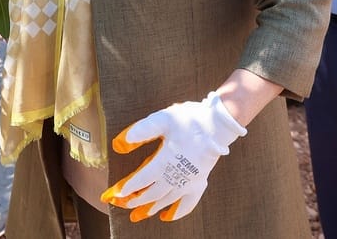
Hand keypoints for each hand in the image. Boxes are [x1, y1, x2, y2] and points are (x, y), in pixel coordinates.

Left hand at [100, 91, 246, 221]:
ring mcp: (190, 181)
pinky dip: (177, 212)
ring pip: (167, 200)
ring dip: (152, 207)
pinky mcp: (200, 182)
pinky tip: (167, 216)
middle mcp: (178, 175)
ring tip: (139, 214)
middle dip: (137, 200)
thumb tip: (119, 144)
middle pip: (154, 193)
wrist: (218, 123)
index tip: (117, 193)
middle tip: (124, 204)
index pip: (144, 179)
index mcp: (167, 160)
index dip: (130, 187)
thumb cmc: (190, 119)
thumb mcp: (162, 119)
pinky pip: (188, 204)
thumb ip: (141, 131)